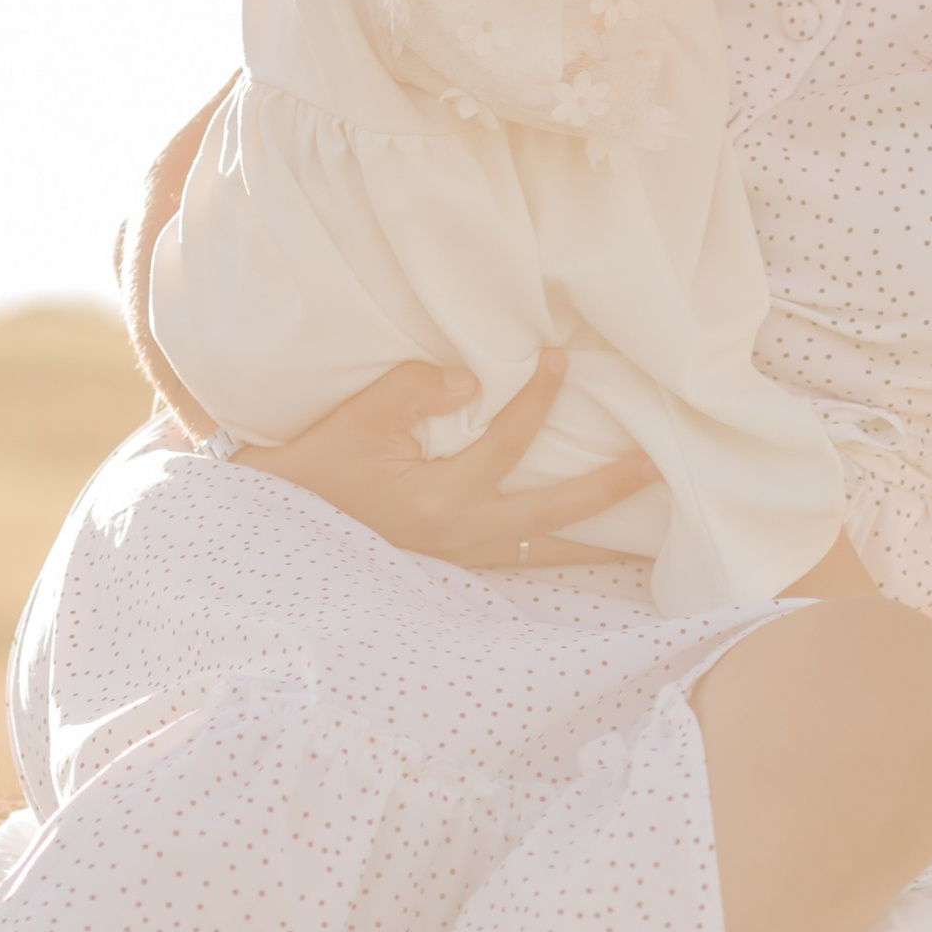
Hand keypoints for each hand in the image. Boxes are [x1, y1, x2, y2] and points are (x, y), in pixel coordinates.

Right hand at [234, 348, 658, 565]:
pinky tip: (583, 550)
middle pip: (553, 522)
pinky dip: (555, 557)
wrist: (275, 530)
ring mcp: (458, 564)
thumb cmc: (315, 468)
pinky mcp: (452, 572)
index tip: (561, 359)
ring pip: (544, 557)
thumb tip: (472, 378)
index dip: (539, 398)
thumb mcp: (358, 418)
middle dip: (607, 492)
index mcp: (440, 502)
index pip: (509, 444)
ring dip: (595, 543)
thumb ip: (415, 390)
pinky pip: (519, 565)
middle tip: (656, 466)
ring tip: (646, 538)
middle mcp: (460, 541)